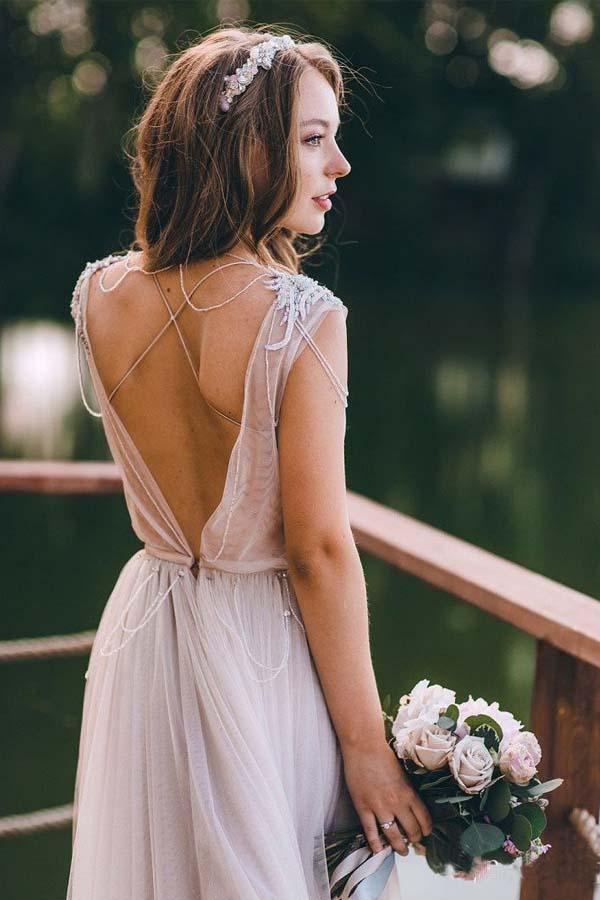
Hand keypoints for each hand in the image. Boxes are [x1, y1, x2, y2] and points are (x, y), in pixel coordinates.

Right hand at [341, 741, 432, 856]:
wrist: (363, 746)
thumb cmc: (383, 755)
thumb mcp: (402, 773)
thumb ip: (407, 790)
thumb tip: (410, 805)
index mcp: (409, 792)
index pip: (424, 820)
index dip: (426, 830)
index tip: (425, 834)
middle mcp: (397, 803)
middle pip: (411, 831)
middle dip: (414, 840)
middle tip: (412, 843)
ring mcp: (379, 806)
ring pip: (393, 836)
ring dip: (399, 847)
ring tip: (400, 850)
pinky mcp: (363, 807)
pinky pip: (370, 832)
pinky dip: (375, 844)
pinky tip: (378, 850)